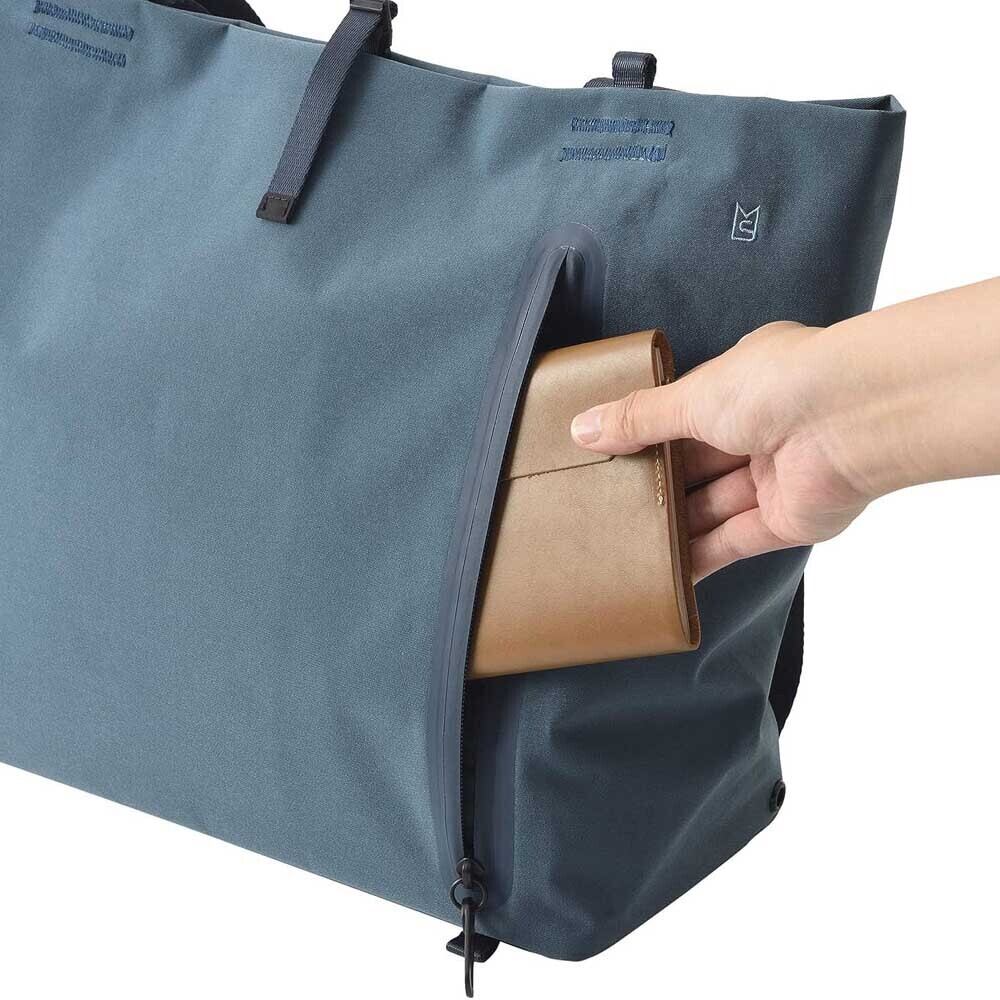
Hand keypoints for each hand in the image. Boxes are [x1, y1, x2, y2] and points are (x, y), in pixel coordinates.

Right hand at [569, 322, 871, 581]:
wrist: (854, 420)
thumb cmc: (780, 385)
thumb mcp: (691, 396)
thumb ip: (639, 419)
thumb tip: (583, 429)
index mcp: (745, 384)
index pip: (686, 413)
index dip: (647, 434)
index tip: (606, 455)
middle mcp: (763, 429)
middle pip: (696, 465)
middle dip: (656, 483)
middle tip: (605, 503)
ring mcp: (776, 477)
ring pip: (711, 506)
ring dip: (672, 524)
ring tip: (621, 542)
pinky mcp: (787, 521)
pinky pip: (733, 542)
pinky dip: (699, 557)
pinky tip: (663, 572)